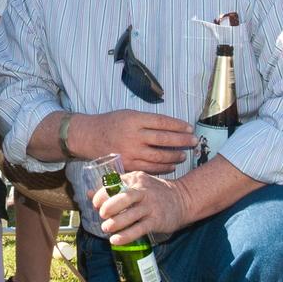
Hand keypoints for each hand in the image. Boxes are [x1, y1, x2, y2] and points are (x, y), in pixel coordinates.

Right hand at [80, 110, 194, 173]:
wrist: (89, 137)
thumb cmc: (111, 123)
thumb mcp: (128, 114)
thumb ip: (146, 120)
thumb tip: (170, 126)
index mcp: (134, 119)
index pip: (162, 122)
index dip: (178, 125)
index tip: (189, 128)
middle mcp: (133, 136)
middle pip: (164, 139)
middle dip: (182, 141)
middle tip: (194, 141)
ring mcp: (130, 152)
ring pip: (159, 156)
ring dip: (174, 156)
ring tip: (184, 154)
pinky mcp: (127, 165)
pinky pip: (150, 168)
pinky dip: (163, 167)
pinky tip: (171, 165)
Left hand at [90, 171, 190, 243]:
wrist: (182, 198)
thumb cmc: (153, 191)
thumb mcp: (134, 184)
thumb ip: (113, 188)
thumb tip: (89, 193)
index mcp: (135, 179)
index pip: (115, 184)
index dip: (102, 194)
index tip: (95, 203)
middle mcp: (143, 191)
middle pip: (124, 197)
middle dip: (110, 205)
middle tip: (101, 214)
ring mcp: (151, 206)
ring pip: (132, 214)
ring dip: (116, 223)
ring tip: (105, 228)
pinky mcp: (157, 220)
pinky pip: (140, 228)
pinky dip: (127, 235)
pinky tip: (116, 240)